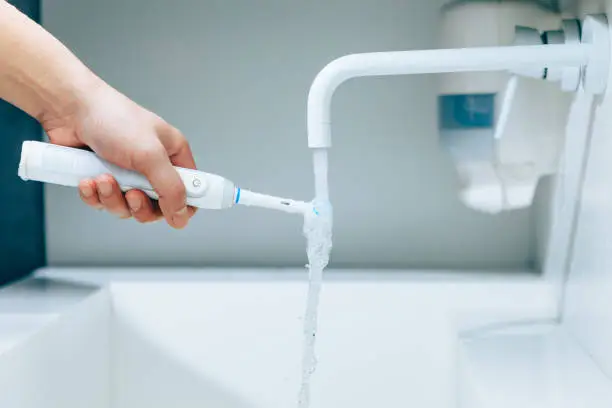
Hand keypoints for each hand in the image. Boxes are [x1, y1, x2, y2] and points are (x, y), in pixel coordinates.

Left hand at [41, 83, 196, 228]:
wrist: (69, 109)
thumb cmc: (113, 119)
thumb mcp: (150, 155)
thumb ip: (171, 189)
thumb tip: (181, 216)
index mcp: (173, 155)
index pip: (191, 190)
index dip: (185, 205)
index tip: (173, 213)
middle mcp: (153, 166)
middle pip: (157, 207)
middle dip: (140, 206)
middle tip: (131, 194)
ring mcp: (127, 174)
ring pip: (128, 208)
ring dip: (112, 198)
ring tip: (102, 179)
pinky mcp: (103, 179)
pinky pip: (104, 202)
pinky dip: (94, 195)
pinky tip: (88, 179)